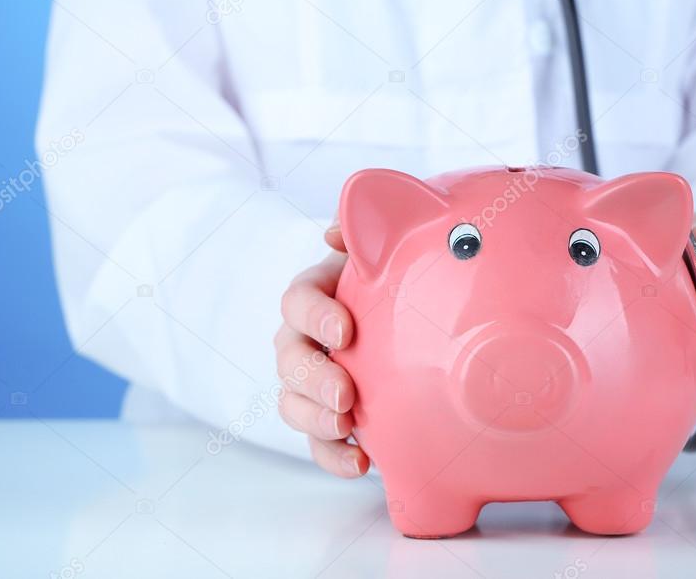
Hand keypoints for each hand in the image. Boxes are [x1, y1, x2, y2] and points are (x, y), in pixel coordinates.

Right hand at [275, 222, 369, 476]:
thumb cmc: (388, 280)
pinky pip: (318, 442)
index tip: (346, 332)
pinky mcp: (325, 417)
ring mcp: (309, 381)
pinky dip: (334, 457)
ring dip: (315, 420)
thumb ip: (361, 237)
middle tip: (345, 395)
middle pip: (289, 359)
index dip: (315, 316)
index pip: (298, 301)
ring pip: (293, 403)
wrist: (406, 318)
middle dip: (313, 378)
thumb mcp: (379, 253)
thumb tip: (336, 231)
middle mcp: (302, 338)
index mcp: (315, 295)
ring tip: (347, 429)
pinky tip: (363, 464)